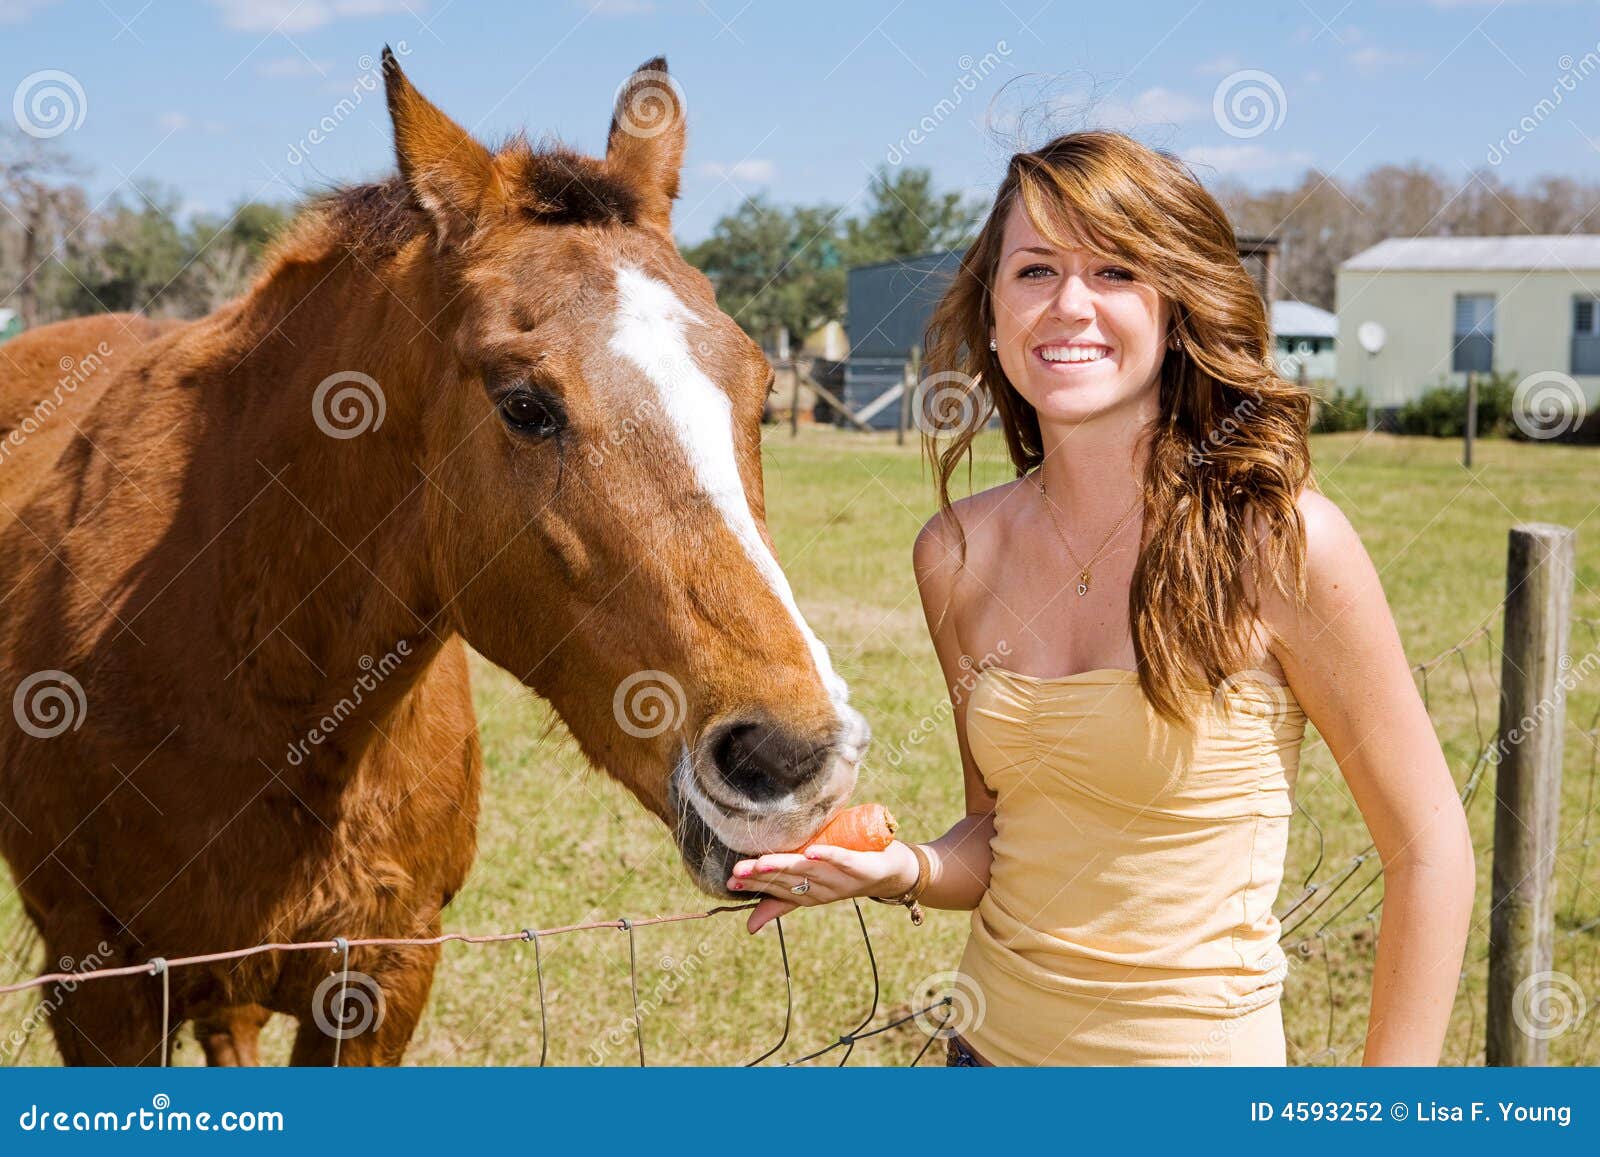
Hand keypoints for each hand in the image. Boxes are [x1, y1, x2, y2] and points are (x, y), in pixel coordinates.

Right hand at [727, 840, 920, 934]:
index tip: (729, 880)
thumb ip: (782, 901)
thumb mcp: (813, 885)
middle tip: (737, 872)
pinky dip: (829, 857)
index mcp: (810, 894)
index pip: (777, 890)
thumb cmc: (849, 873)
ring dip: (786, 867)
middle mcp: (824, 890)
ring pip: (810, 872)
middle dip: (762, 877)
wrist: (895, 874)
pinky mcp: (862, 867)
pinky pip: (844, 861)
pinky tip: (812, 852)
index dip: (753, 885)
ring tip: (762, 862)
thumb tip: (749, 926)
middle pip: (788, 882)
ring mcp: (843, 879)